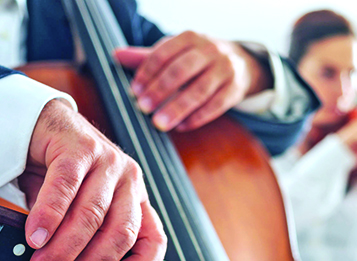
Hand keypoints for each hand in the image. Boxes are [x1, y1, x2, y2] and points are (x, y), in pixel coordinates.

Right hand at [17, 99, 166, 260]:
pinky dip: (48, 218)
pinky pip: (65, 188)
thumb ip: (77, 240)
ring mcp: (108, 161)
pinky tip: (35, 237)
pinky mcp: (82, 147)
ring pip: (92, 216)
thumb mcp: (74, 213)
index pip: (153, 239)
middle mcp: (129, 180)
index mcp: (135, 200)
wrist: (37, 126)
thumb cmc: (55, 177)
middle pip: (119, 234)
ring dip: (63, 248)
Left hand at [114, 31, 270, 131]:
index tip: (134, 91)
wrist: (241, 62)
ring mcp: (225, 70)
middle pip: (182, 70)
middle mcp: (210, 50)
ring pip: (200, 91)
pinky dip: (197, 118)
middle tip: (143, 108)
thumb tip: (115, 55)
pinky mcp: (234, 89)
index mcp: (190, 38)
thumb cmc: (198, 59)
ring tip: (159, 124)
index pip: (164, 53)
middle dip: (160, 90)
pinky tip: (180, 126)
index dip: (147, 73)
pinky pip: (215, 106)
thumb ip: (147, 57)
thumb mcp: (175, 52)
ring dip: (177, 108)